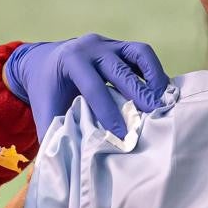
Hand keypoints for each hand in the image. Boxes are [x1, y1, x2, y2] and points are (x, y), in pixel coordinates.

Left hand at [4, 34, 169, 138]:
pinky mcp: (121, 46)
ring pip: (138, 54)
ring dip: (153, 78)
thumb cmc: (47, 91)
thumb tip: (59, 164)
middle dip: (138, 94)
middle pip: (119, 69)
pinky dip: (154, 71)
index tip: (122, 134)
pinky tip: (161, 92)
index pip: (93, 87)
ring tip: (163, 102)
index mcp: (71, 61)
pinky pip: (142, 54)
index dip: (108, 111)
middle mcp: (91, 47)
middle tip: (152, 117)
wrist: (43, 62)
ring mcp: (109, 44)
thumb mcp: (44, 110)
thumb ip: (52, 132)